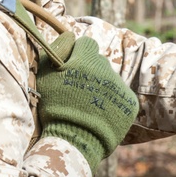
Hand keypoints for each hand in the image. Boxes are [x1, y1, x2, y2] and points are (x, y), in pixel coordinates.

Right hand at [36, 32, 138, 172]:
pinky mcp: (130, 104)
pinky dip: (112, 103)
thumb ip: (56, 49)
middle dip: (89, 71)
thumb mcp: (46, 74)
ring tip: (88, 106)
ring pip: (109, 80)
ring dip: (100, 87)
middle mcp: (107, 69)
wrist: (75, 141)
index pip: (86, 44)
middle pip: (99, 62)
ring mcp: (120, 87)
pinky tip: (100, 115)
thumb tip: (69, 36)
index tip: (70, 67)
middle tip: (78, 90)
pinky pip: (120, 96)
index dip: (77, 54)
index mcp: (87, 59)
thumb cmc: (55, 106)